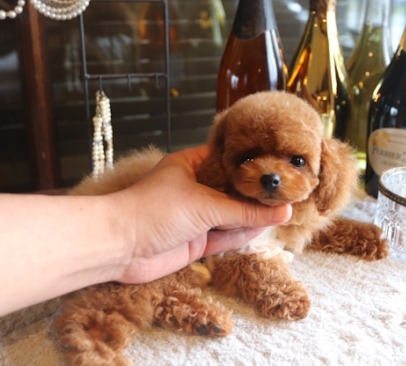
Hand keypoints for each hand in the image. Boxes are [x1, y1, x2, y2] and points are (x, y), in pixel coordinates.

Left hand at [110, 145, 291, 283]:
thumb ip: (245, 211)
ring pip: (231, 215)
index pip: (228, 159)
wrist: (119, 246)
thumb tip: (282, 211)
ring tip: (285, 209)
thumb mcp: (206, 205)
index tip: (277, 164)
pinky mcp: (195, 241)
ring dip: (253, 215)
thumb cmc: (154, 210)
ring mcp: (195, 216)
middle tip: (286, 190)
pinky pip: (224, 236)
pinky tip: (264, 227)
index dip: (252, 163)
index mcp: (191, 165)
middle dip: (256, 193)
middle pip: (232, 190)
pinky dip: (242, 234)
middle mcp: (195, 188)